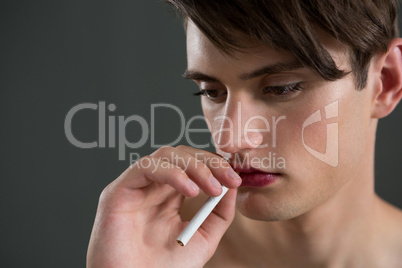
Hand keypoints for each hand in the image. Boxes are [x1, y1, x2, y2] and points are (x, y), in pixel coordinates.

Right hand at [87, 145, 241, 267]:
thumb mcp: (203, 239)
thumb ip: (219, 213)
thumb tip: (232, 187)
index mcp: (169, 196)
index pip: (192, 165)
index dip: (215, 166)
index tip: (235, 179)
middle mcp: (152, 187)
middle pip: (181, 155)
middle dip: (209, 163)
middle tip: (228, 178)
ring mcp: (135, 187)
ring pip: (165, 155)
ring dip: (194, 166)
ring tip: (211, 188)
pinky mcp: (118, 191)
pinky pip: (145, 167)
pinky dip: (171, 173)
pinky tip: (190, 190)